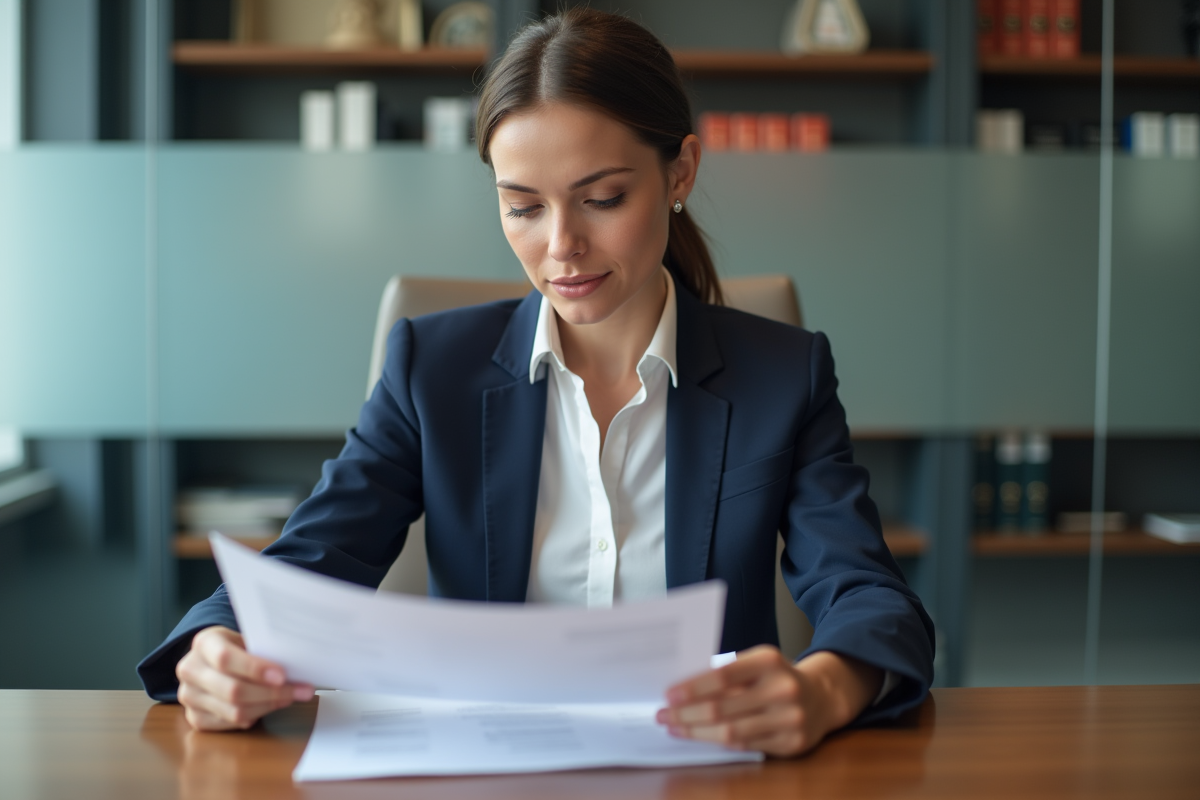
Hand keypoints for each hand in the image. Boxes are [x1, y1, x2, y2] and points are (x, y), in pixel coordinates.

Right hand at [175, 626, 313, 730]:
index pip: (225, 658)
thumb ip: (263, 650)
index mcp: (203, 643)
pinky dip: (256, 716)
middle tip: (300, 691)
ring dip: (269, 706)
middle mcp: (190, 670)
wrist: (211, 660)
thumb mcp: (247, 638)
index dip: (255, 669)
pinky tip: (270, 706)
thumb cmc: (237, 648)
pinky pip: (231, 724)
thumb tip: (296, 665)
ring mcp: (189, 696)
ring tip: (290, 697)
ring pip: (234, 711)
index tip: (282, 675)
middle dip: (272, 693)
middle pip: (232, 690)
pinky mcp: (194, 718)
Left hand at [656, 646, 881, 756]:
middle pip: (723, 708)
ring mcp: (790, 719)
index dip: (693, 688)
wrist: (823, 697)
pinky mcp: (792, 744)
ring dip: (697, 732)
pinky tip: (701, 737)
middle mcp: (783, 689)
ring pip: (731, 732)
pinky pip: (746, 746)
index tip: (668, 694)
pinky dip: (719, 742)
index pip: (723, 676)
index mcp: (770, 660)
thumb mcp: (757, 664)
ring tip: (675, 728)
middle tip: (663, 715)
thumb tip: (682, 691)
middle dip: (686, 714)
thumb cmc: (777, 677)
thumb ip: (727, 674)